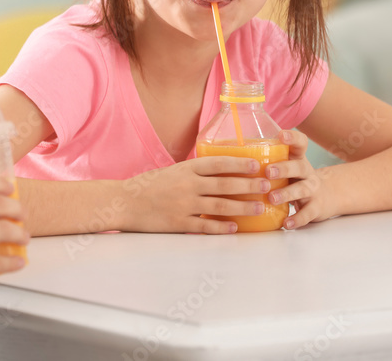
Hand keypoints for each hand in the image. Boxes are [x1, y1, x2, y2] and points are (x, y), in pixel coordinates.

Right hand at [0, 177, 27, 303]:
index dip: (1, 184)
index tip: (10, 187)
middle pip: (2, 205)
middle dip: (18, 209)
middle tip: (23, 215)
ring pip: (8, 230)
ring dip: (21, 234)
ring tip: (24, 238)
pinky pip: (2, 261)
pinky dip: (14, 262)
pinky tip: (19, 263)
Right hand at [122, 156, 272, 233]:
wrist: (124, 202)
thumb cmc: (149, 185)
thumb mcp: (172, 172)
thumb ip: (194, 173)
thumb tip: (221, 173)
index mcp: (185, 169)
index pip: (218, 163)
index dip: (239, 163)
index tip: (257, 164)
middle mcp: (187, 185)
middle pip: (225, 184)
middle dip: (249, 185)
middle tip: (268, 185)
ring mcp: (183, 205)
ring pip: (220, 206)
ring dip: (243, 207)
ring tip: (260, 207)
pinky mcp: (178, 223)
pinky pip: (205, 226)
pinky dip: (222, 228)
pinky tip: (235, 228)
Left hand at [267, 130, 331, 229]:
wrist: (325, 197)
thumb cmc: (294, 179)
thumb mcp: (285, 166)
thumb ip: (264, 160)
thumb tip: (226, 152)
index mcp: (297, 158)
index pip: (300, 143)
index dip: (292, 137)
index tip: (281, 135)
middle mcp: (306, 171)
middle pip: (298, 166)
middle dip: (283, 168)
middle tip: (268, 172)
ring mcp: (312, 189)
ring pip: (302, 189)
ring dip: (286, 193)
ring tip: (272, 198)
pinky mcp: (315, 207)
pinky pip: (307, 213)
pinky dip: (297, 219)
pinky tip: (285, 223)